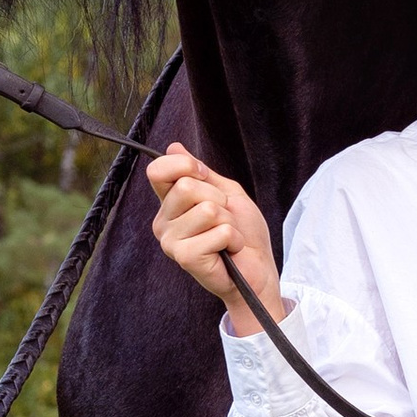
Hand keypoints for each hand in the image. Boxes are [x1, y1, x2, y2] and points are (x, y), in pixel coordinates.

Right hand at [147, 145, 283, 325]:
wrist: (257, 269)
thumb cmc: (243, 233)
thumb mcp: (225, 193)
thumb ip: (201, 172)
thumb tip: (174, 147)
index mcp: (170, 204)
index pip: (158, 171)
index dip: (186, 165)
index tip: (204, 176)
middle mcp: (164, 222)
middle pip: (187, 186)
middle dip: (218, 199)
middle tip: (224, 219)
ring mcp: (170, 241)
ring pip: (207, 209)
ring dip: (228, 222)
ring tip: (227, 237)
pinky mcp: (184, 257)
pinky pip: (218, 232)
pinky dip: (233, 239)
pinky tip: (228, 251)